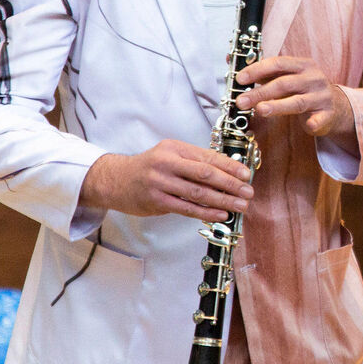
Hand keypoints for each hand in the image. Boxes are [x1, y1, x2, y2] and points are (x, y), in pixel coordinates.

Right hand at [81, 139, 253, 220]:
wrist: (115, 179)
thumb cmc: (149, 167)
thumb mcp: (170, 155)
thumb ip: (195, 161)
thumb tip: (228, 171)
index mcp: (175, 148)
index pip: (208, 157)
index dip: (230, 166)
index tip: (246, 175)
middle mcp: (167, 163)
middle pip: (205, 174)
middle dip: (230, 184)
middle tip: (248, 192)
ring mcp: (161, 182)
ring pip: (198, 192)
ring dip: (222, 201)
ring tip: (240, 206)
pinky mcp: (156, 200)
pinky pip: (186, 207)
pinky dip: (206, 212)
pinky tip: (220, 215)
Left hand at [235, 55, 355, 142]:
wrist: (336, 106)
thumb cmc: (304, 90)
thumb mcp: (288, 77)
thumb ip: (264, 72)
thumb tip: (233, 63)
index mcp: (303, 65)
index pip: (279, 63)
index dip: (258, 70)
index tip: (240, 79)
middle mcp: (314, 78)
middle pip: (284, 84)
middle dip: (260, 92)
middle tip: (241, 101)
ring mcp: (322, 96)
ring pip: (298, 102)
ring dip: (278, 106)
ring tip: (260, 110)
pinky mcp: (328, 114)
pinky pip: (320, 119)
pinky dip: (314, 122)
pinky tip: (308, 125)